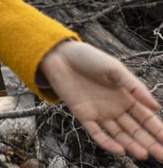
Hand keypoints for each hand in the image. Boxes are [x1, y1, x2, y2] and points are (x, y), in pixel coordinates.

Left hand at [38, 40, 162, 160]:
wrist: (60, 55)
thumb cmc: (89, 58)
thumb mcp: (115, 69)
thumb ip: (135, 87)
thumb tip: (156, 107)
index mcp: (127, 96)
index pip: (146, 118)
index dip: (158, 130)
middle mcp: (116, 108)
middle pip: (136, 130)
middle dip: (150, 143)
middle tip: (162, 156)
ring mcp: (100, 113)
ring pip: (119, 134)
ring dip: (131, 144)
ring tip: (143, 154)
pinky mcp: (83, 115)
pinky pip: (97, 132)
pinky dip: (107, 142)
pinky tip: (120, 150)